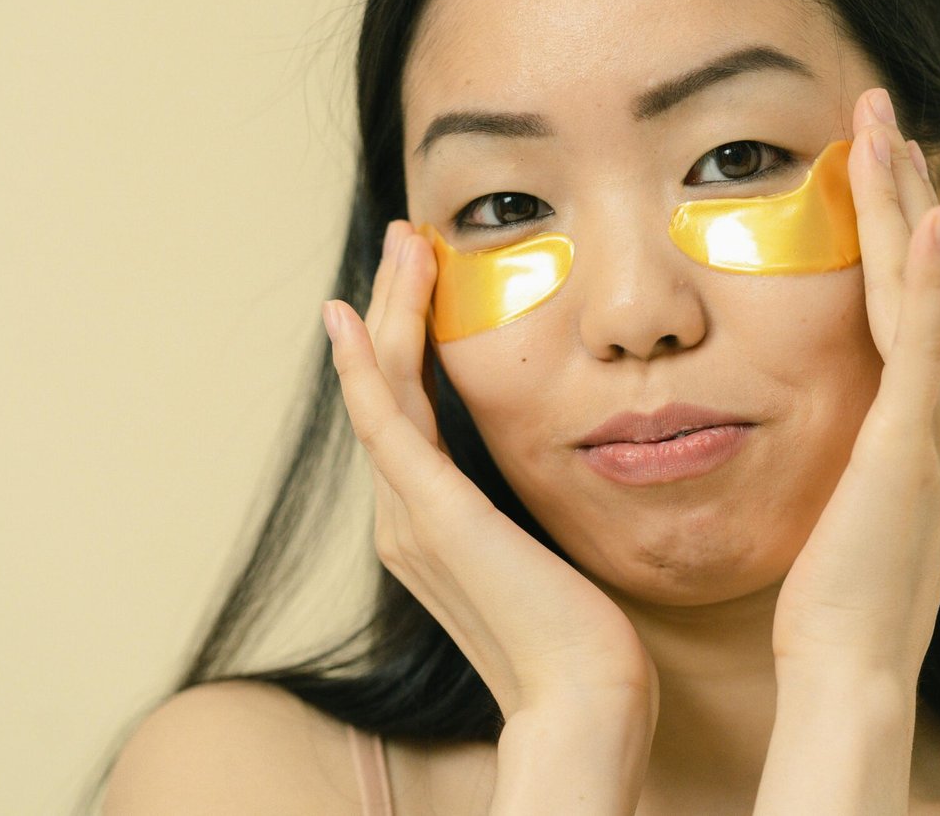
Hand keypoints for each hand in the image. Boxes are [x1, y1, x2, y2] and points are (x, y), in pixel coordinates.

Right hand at [322, 221, 658, 724]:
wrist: (585, 701)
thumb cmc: (584, 638)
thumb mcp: (549, 554)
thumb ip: (528, 514)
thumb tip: (558, 475)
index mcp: (430, 524)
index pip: (408, 411)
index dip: (407, 340)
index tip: (422, 279)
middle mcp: (404, 518)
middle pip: (384, 390)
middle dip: (392, 307)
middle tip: (405, 238)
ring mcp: (410, 518)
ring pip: (382, 391)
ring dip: (387, 311)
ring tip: (402, 244)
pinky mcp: (432, 516)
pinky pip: (386, 425)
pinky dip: (366, 368)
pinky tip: (354, 319)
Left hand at [771, 88, 939, 683]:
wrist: (854, 657)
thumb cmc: (863, 585)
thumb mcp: (914, 507)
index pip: (920, 297)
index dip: (905, 222)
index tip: (882, 155)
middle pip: (925, 275)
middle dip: (903, 187)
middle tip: (876, 106)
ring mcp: (938, 422)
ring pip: (920, 292)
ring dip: (905, 205)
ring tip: (885, 127)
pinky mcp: (908, 442)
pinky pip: (920, 349)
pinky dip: (922, 284)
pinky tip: (925, 222)